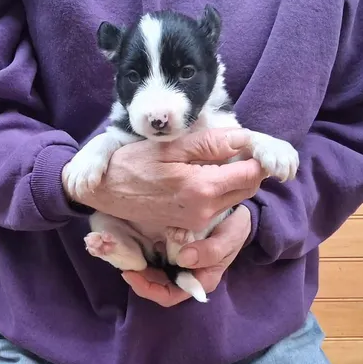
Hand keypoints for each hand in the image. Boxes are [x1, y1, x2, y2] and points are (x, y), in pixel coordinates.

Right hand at [68, 130, 264, 231]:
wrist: (105, 192)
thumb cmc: (133, 164)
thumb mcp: (171, 146)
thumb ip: (210, 143)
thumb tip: (244, 139)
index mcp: (203, 188)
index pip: (253, 172)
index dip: (257, 155)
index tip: (250, 141)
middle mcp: (206, 210)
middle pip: (249, 187)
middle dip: (249, 167)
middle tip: (233, 146)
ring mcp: (198, 221)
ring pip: (235, 197)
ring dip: (234, 178)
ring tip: (214, 158)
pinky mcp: (191, 225)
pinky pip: (219, 206)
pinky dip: (220, 189)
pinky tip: (201, 174)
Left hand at [122, 205, 251, 305]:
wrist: (238, 216)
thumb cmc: (235, 230)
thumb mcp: (229, 239)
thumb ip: (211, 251)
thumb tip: (183, 259)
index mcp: (200, 281)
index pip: (169, 296)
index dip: (148, 290)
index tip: (131, 274)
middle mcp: (187, 276)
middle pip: (157, 286)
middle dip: (139, 278)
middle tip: (123, 262)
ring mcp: (180, 264)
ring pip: (154, 273)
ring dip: (140, 266)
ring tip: (126, 253)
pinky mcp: (175, 251)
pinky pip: (156, 257)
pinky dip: (144, 252)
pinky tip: (136, 241)